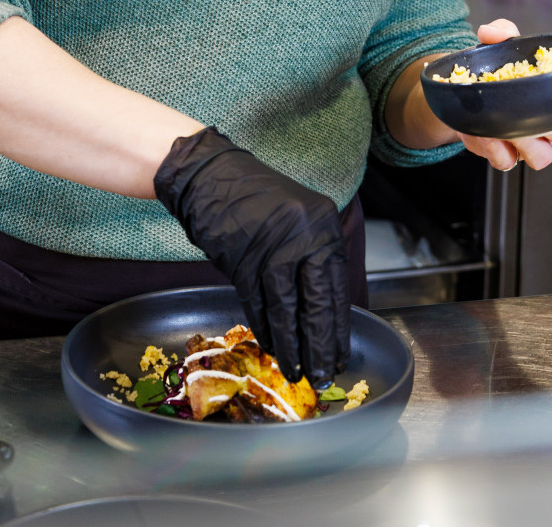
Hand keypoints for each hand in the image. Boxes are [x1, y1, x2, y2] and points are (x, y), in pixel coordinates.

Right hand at [154, 126, 348, 386]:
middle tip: (322, 375)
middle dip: (319, 344)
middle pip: (315, 301)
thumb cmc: (258, 201)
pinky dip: (265, 328)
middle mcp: (302, 235)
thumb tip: (325, 316)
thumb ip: (313, 260)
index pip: (336, 286)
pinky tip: (271, 345)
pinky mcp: (241, 259)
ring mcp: (271, 247)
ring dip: (291, 345)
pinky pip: (257, 303)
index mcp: (323, 225)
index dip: (338, 326)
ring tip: (295, 370)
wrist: (211, 177)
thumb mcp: (298, 221)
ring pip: (286, 309)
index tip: (340, 354)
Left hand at [458, 17, 551, 172]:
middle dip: (540, 130)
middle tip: (517, 116)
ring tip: (498, 127)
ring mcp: (520, 141)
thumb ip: (500, 31)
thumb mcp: (497, 45)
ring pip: (538, 158)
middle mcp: (538, 124)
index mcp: (547, 100)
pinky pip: (506, 162)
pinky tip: (483, 133)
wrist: (460, 87)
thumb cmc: (489, 67)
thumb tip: (492, 32)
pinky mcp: (499, 152)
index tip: (538, 96)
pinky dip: (495, 150)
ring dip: (520, 145)